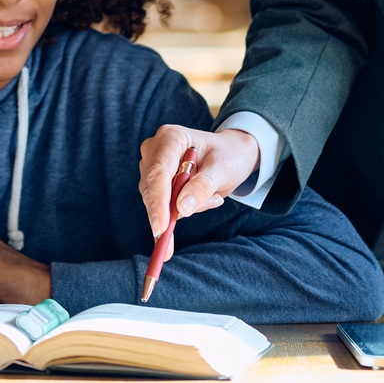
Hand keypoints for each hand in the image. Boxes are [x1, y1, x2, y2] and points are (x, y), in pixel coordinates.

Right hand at [139, 125, 258, 235]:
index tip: (161, 228)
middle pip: (152, 188)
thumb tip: (181, 209)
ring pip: (156, 200)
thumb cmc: (229, 155)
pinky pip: (162, 205)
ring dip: (181, 209)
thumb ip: (203, 186)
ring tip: (213, 196)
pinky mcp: (156, 181)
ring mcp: (152, 165)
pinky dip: (181, 210)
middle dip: (167, 213)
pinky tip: (206, 198)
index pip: (159, 172)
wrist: (232, 154)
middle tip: (172, 245)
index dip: (158, 201)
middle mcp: (156, 149)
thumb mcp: (223, 169)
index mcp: (171, 137)